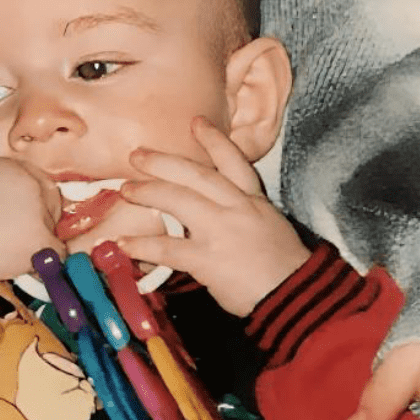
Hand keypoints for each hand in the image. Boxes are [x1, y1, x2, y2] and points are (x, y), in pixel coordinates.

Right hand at [0, 157, 63, 293]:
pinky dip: (45, 261)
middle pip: (52, 199)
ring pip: (54, 227)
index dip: (33, 200)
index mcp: (8, 166)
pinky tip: (26, 263)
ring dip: (37, 240)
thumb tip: (24, 212)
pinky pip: (57, 252)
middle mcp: (26, 180)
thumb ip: (1, 192)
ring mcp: (36, 208)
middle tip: (16, 236)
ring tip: (6, 249)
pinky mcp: (40, 235)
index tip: (23, 216)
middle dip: (41, 218)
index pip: (37, 179)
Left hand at [116, 117, 309, 316]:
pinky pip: (168, 248)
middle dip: (163, 162)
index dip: (214, 140)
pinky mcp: (207, 259)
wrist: (296, 297)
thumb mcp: (268, 224)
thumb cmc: (282, 265)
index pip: (233, 161)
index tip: (195, 121)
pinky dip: (143, 246)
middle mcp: (236, 208)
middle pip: (196, 175)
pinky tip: (124, 245)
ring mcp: (220, 232)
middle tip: (137, 155)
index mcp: (252, 200)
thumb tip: (207, 203)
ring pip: (178, 200)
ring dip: (148, 193)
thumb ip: (239, 208)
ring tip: (125, 190)